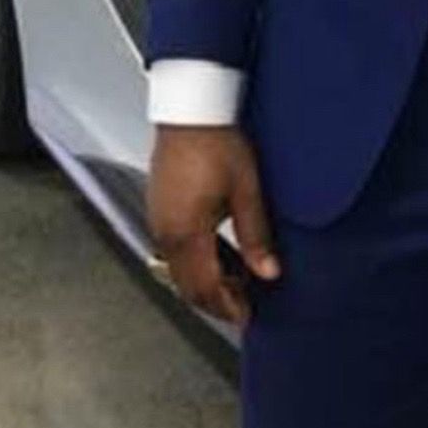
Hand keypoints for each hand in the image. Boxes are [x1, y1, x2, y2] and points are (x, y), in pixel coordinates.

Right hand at [147, 125, 281, 328]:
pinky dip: (196, 263)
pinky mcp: (159, 209)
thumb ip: (256, 236)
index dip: (227, 306)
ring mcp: (158, 221)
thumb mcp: (246, 192)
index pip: (205, 287)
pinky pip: (174, 250)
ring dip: (206, 282)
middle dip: (215, 301)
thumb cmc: (217, 144)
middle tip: (245, 304)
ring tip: (238, 282)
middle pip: (187, 286)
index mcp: (186, 234)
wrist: (191, 110)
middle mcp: (166, 233)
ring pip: (179, 270)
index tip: (247, 316)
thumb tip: (268, 273)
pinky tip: (220, 256)